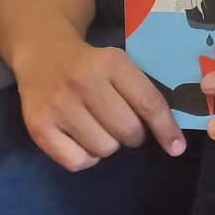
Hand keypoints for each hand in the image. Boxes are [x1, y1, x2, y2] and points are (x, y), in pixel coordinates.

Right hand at [14, 24, 186, 172]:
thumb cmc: (90, 63)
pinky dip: (86, 157)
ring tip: (100, 128)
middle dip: (134, 135)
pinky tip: (82, 139)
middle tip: (125, 126)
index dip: (166, 129)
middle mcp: (83, 82)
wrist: (42, 51)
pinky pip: (77, 162)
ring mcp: (58, 105)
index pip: (148, 103)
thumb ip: (141, 91)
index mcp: (110, 62)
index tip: (176, 147)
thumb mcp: (118, 63)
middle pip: (127, 130)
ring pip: (104, 149)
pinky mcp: (38, 126)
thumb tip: (171, 136)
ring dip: (109, 144)